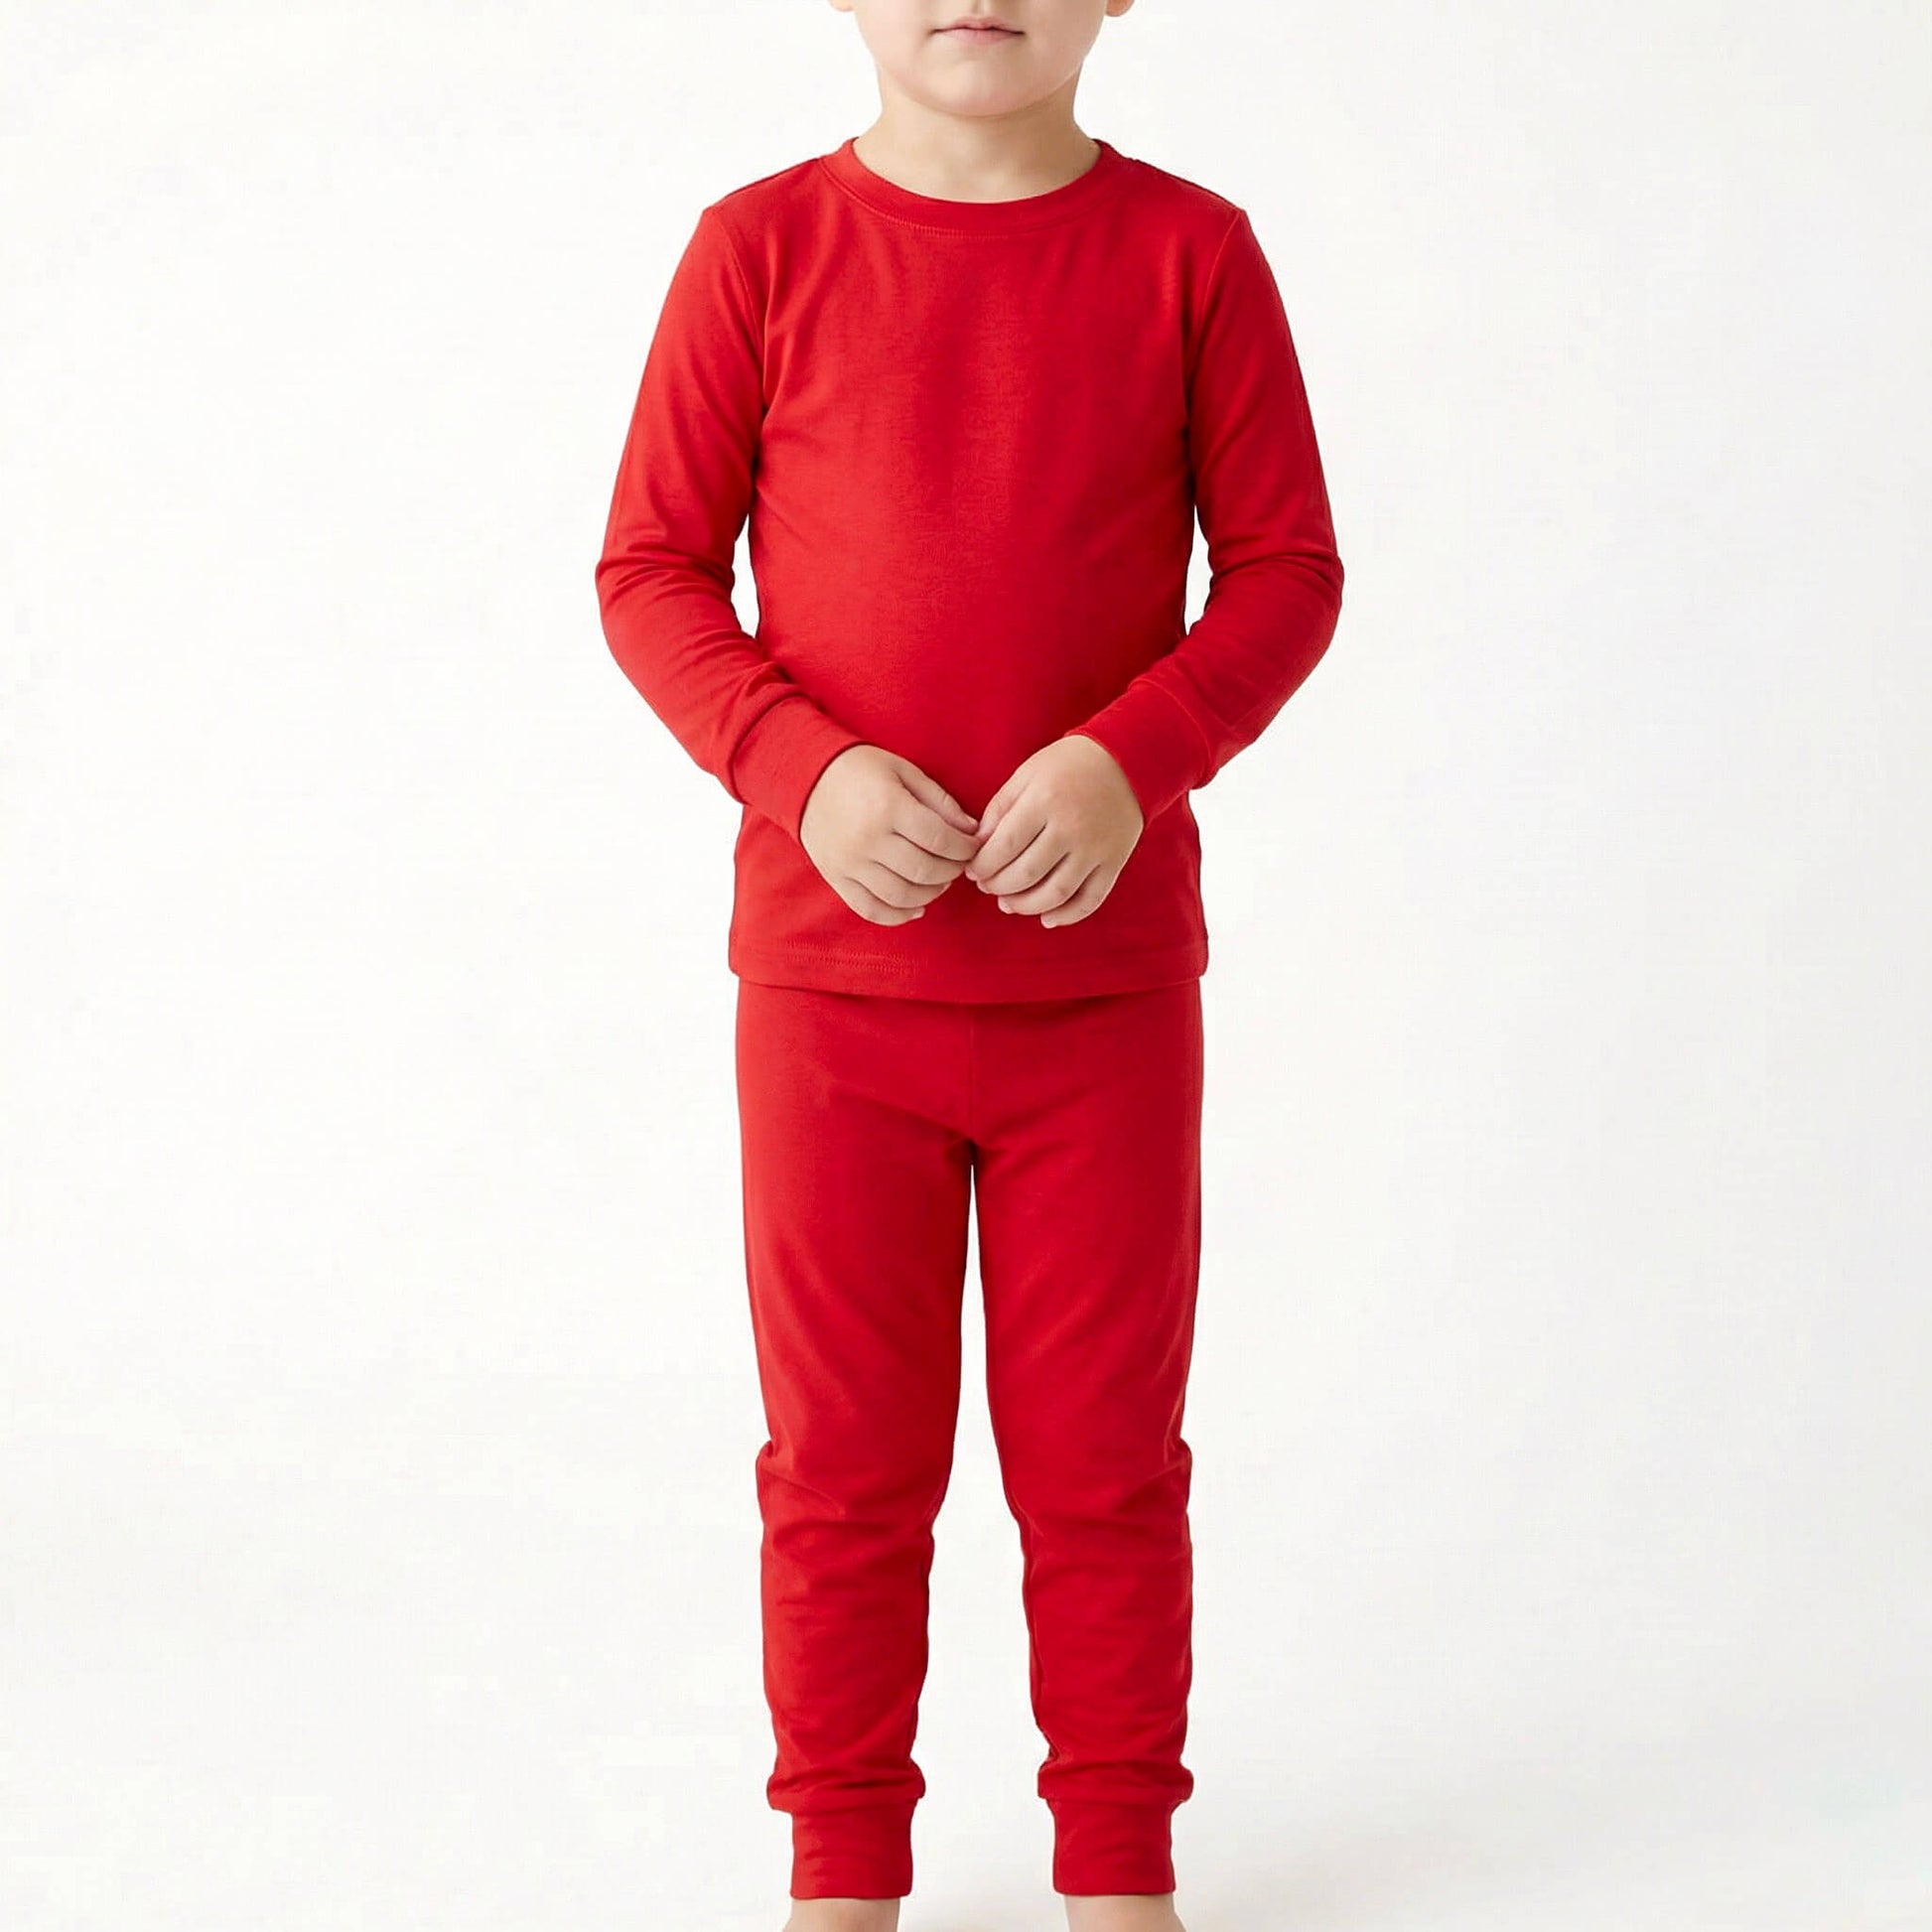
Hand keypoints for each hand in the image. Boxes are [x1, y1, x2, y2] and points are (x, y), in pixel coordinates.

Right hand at [799, 744, 984, 925]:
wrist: (806, 777)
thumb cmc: (861, 770)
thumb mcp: (904, 771)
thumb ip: (940, 802)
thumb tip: (972, 831)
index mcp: (888, 807)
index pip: (939, 839)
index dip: (964, 848)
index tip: (972, 847)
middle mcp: (868, 839)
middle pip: (924, 870)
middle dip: (952, 871)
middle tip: (959, 864)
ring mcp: (850, 863)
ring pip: (902, 896)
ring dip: (931, 894)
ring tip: (940, 882)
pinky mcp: (836, 878)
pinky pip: (870, 909)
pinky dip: (898, 916)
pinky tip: (917, 908)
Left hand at [964, 734, 1143, 928]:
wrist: (1127, 760)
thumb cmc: (1069, 765)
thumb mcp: (1028, 773)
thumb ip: (1000, 808)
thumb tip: (978, 847)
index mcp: (1045, 800)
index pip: (1004, 846)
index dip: (983, 865)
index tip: (973, 871)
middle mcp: (1071, 827)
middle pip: (1026, 874)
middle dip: (998, 887)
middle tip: (987, 887)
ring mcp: (1095, 848)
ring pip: (1055, 893)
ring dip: (1025, 906)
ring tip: (1008, 904)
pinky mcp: (1114, 862)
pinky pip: (1090, 900)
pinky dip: (1067, 916)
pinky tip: (1047, 919)